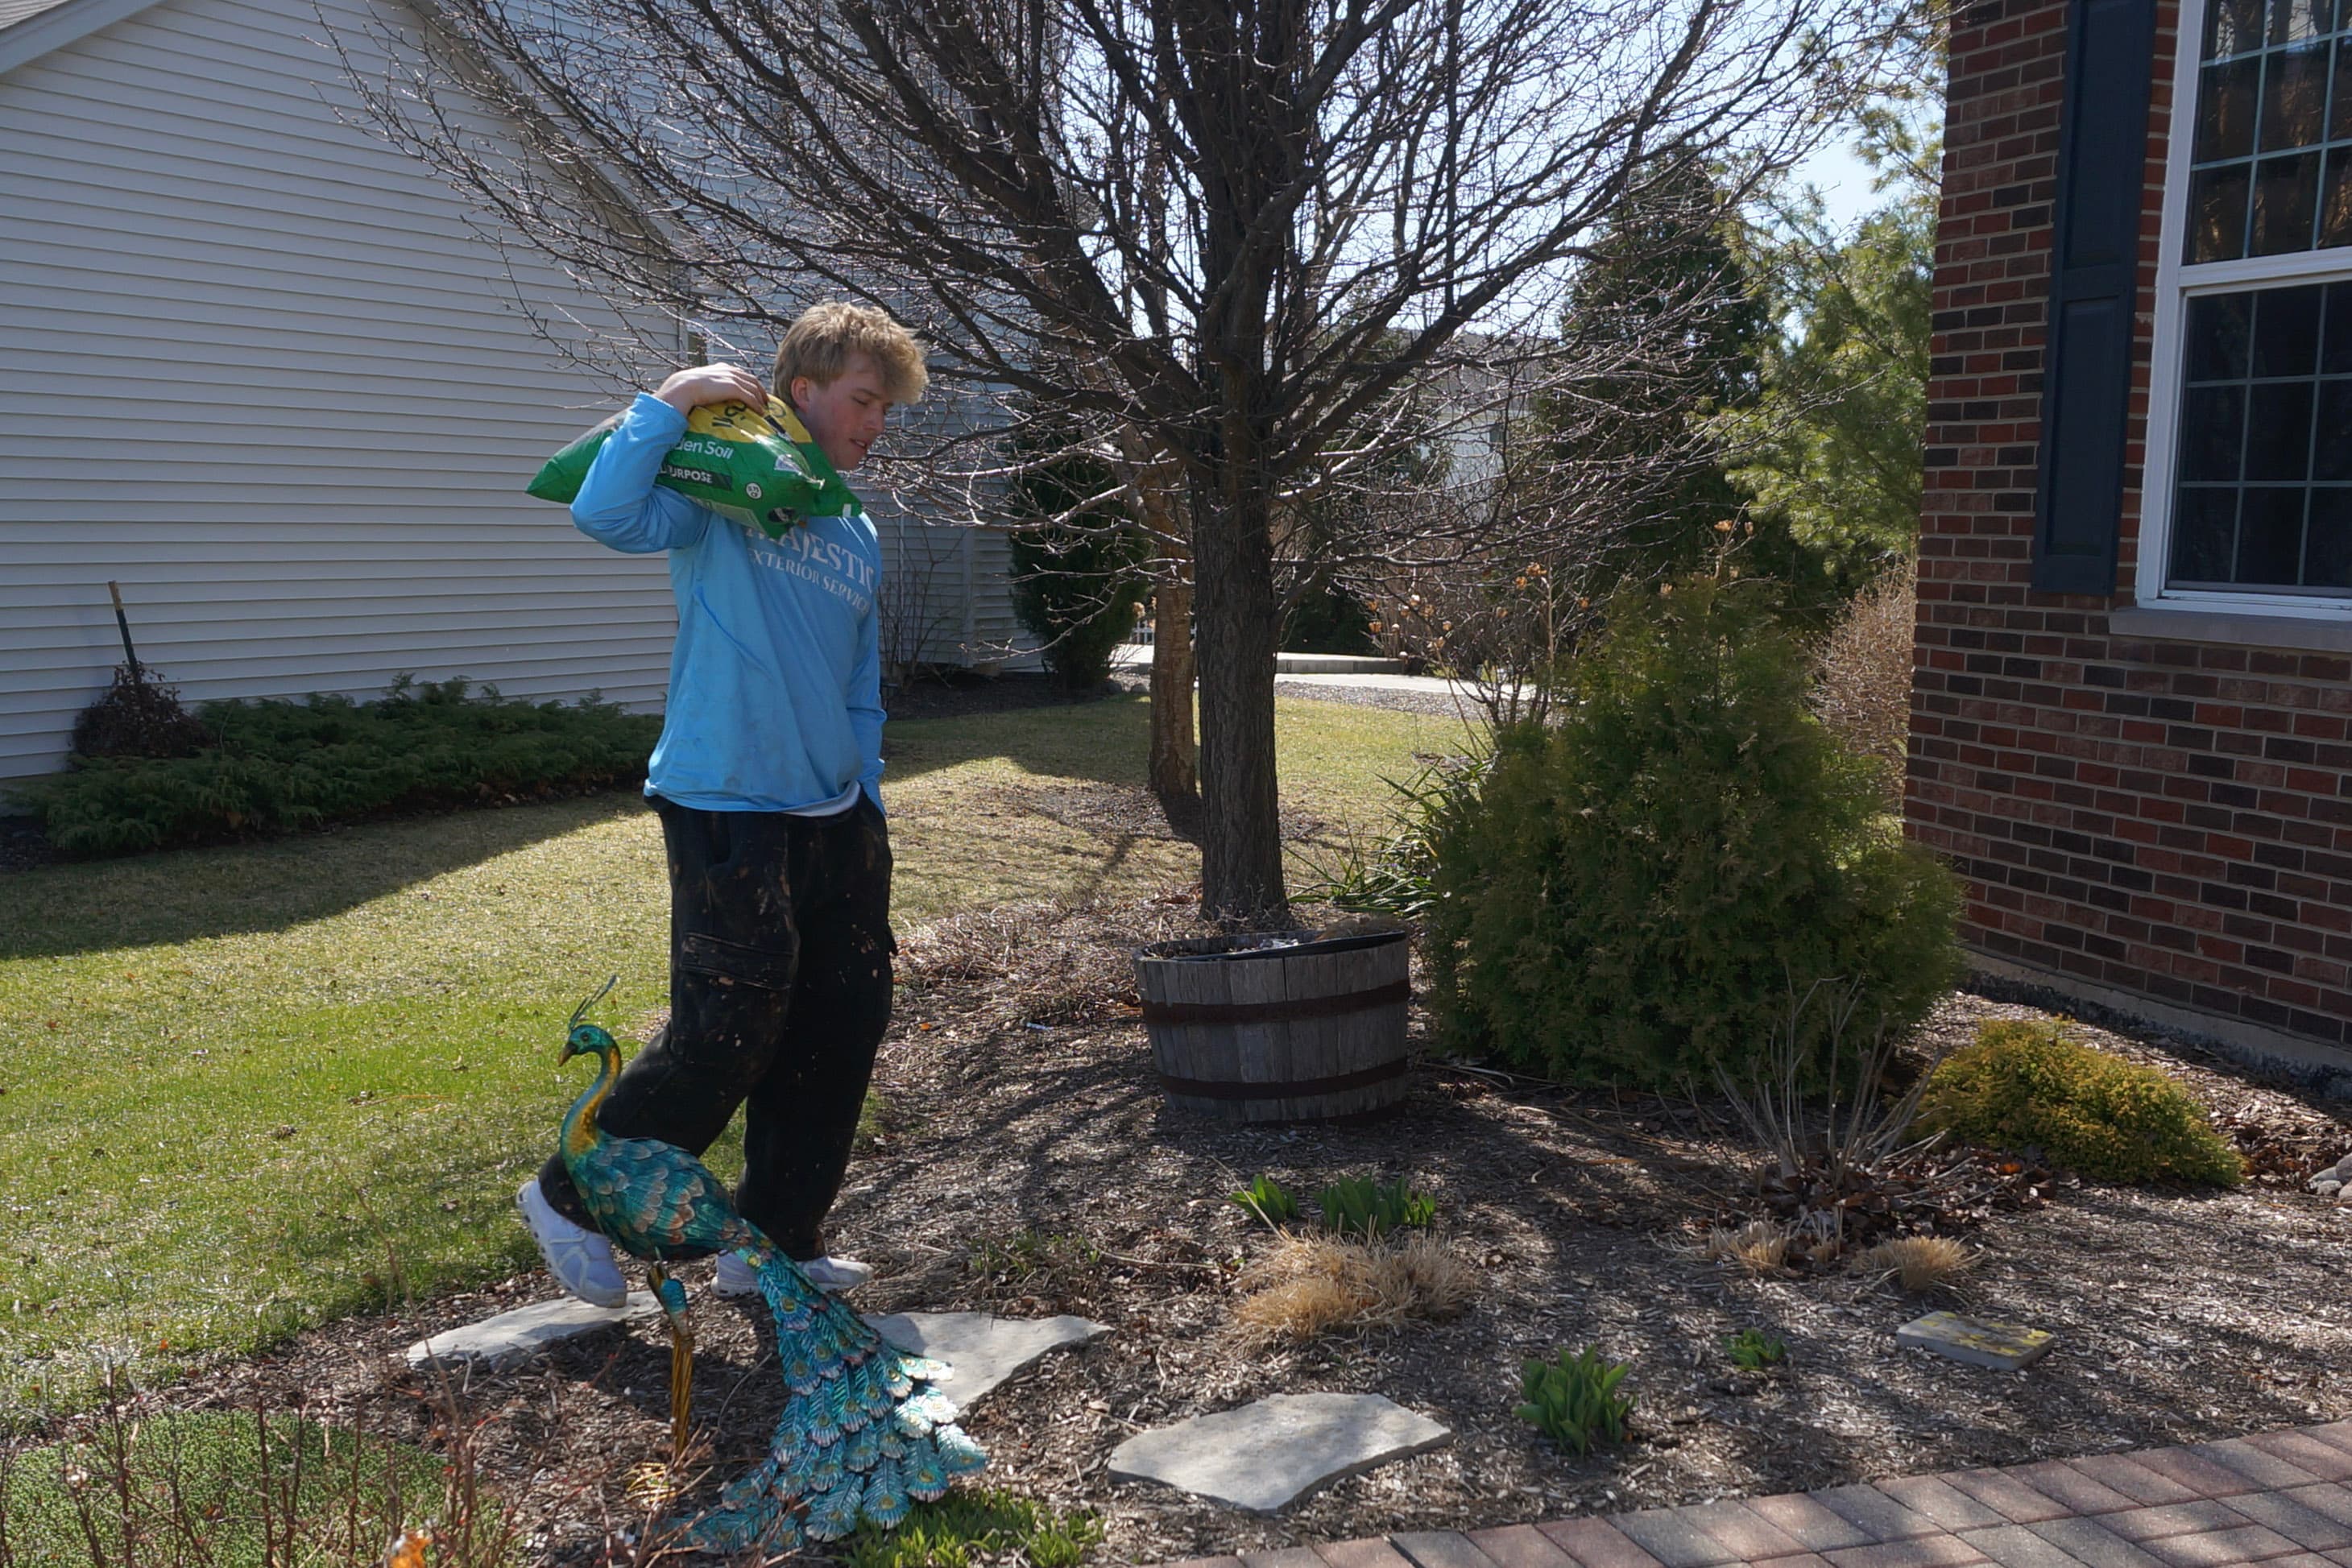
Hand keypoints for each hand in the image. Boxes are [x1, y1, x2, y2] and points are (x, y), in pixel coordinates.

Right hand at [655, 364, 769, 413]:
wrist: (684, 386)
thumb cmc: (686, 387)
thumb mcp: (700, 381)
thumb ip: (708, 384)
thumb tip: (705, 393)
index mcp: (722, 367)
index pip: (741, 373)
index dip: (750, 382)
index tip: (755, 391)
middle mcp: (729, 371)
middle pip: (752, 379)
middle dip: (760, 390)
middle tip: (765, 401)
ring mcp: (732, 378)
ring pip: (753, 388)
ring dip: (760, 399)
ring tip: (764, 408)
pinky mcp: (733, 388)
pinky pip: (750, 397)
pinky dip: (756, 405)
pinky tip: (759, 412)